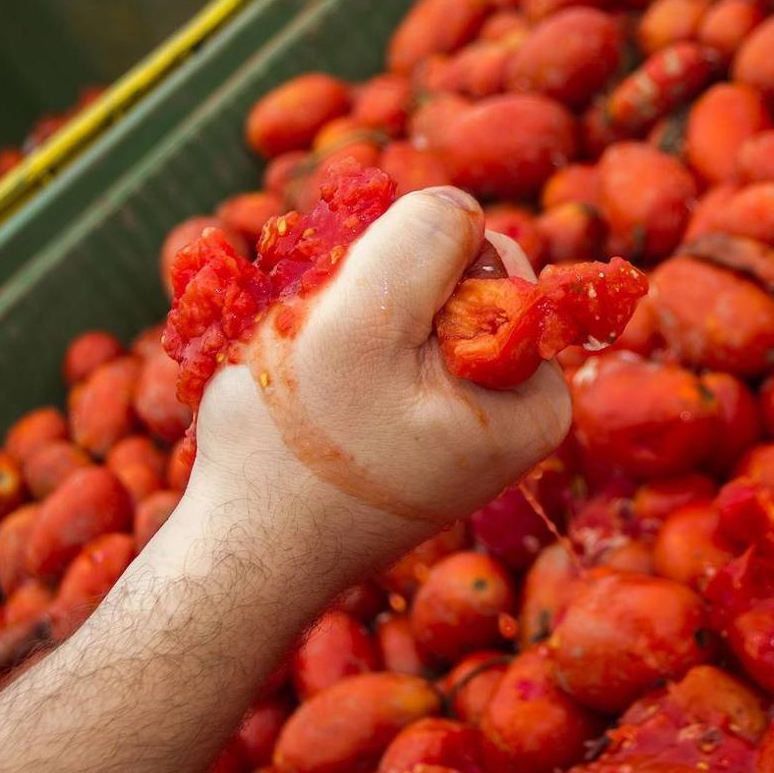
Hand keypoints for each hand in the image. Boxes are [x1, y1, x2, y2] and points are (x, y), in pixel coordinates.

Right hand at [191, 185, 571, 530]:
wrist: (235, 563)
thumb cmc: (299, 448)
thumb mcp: (367, 317)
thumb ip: (426, 237)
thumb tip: (461, 209)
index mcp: (537, 399)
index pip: (496, 266)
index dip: (417, 269)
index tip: (363, 326)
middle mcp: (511, 417)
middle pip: (453, 289)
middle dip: (379, 292)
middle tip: (320, 343)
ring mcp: (456, 429)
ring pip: (406, 317)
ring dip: (345, 317)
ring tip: (300, 369)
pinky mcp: (407, 438)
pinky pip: (380, 357)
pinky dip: (334, 352)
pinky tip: (297, 389)